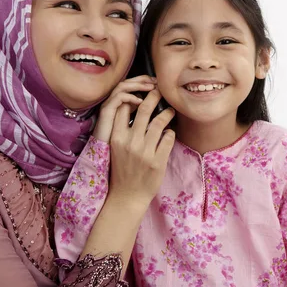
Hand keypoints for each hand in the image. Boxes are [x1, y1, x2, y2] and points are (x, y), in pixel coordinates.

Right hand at [93, 75, 155, 141]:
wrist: (107, 156)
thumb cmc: (123, 143)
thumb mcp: (137, 126)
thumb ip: (144, 116)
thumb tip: (158, 109)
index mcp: (121, 103)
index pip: (131, 86)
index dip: (144, 82)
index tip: (158, 84)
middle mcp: (114, 101)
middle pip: (127, 82)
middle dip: (143, 79)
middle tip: (156, 81)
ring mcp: (109, 105)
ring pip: (122, 86)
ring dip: (138, 85)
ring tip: (151, 88)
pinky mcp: (106, 111)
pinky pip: (118, 98)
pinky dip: (129, 97)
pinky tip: (140, 101)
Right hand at [107, 85, 175, 209]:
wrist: (126, 196)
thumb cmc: (121, 169)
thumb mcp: (116, 147)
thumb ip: (122, 129)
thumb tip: (135, 106)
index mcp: (116, 138)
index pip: (122, 107)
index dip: (134, 95)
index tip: (143, 91)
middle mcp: (130, 143)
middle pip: (144, 109)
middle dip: (155, 96)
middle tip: (162, 90)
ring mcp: (144, 152)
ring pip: (160, 122)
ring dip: (168, 113)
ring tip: (171, 110)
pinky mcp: (157, 162)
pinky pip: (169, 138)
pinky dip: (171, 132)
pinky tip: (170, 132)